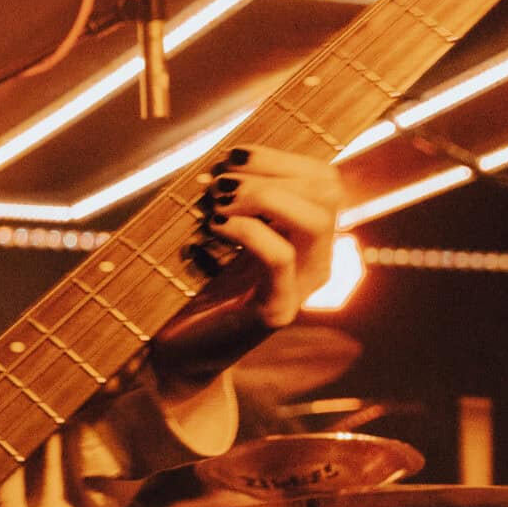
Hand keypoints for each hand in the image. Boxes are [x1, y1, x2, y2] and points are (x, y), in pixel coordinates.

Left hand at [148, 144, 344, 400]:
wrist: (179, 350)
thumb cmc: (193, 285)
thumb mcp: (217, 232)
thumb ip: (232, 198)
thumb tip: (224, 160)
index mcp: (308, 236)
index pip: (324, 179)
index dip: (281, 158)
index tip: (230, 156)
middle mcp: (316, 259)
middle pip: (328, 191)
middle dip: (272, 172)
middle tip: (220, 181)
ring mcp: (301, 287)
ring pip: (313, 220)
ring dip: (263, 196)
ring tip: (217, 203)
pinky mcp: (277, 311)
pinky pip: (280, 258)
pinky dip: (248, 231)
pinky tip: (214, 226)